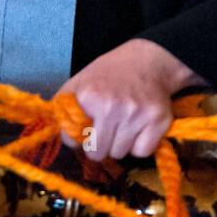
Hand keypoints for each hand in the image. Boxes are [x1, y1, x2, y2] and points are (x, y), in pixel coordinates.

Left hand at [55, 38, 203, 161]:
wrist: (148, 61)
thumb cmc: (110, 74)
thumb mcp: (79, 81)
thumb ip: (63, 106)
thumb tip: (57, 133)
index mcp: (89, 96)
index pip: (71, 140)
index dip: (77, 137)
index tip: (84, 128)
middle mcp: (113, 107)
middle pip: (97, 153)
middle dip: (99, 145)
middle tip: (106, 129)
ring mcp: (137, 115)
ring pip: (120, 154)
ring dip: (120, 144)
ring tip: (123, 124)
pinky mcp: (159, 121)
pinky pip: (142, 152)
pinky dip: (140, 145)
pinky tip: (139, 128)